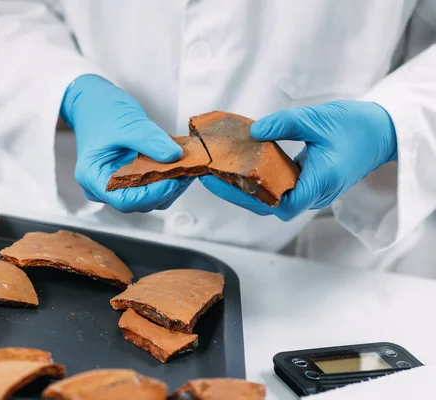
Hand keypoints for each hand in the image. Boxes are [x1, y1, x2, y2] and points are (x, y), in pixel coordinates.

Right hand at [61, 74, 192, 212]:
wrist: (94, 102)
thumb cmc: (100, 111)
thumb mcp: (127, 123)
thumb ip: (150, 141)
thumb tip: (174, 156)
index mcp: (93, 177)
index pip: (125, 200)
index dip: (152, 194)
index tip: (173, 180)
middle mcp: (103, 187)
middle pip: (139, 202)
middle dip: (165, 188)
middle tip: (186, 170)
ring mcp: (117, 184)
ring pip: (148, 197)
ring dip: (170, 184)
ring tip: (186, 165)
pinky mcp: (130, 179)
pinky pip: (150, 185)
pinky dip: (166, 177)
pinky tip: (178, 164)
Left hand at [200, 101, 396, 219]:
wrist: (382, 131)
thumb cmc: (356, 126)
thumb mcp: (318, 119)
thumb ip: (284, 125)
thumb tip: (254, 132)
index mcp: (321, 181)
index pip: (285, 205)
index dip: (256, 200)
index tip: (232, 184)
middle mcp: (315, 192)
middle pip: (271, 204)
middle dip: (238, 194)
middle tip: (210, 177)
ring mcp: (311, 190)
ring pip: (273, 199)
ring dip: (245, 189)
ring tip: (218, 173)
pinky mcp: (307, 183)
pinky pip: (279, 188)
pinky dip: (258, 181)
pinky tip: (239, 167)